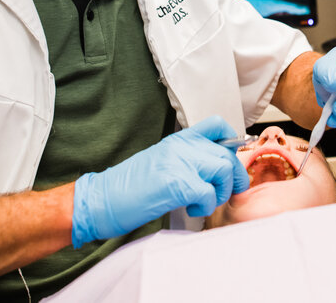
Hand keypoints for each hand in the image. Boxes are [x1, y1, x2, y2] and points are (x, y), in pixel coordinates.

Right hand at [71, 115, 249, 247]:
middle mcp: (181, 147)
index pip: (216, 126)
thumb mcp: (162, 162)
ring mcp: (179, 162)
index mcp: (178, 140)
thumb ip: (187, 159)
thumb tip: (216, 168)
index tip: (231, 160)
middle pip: (226, 154)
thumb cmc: (129, 187)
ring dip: (221, 192)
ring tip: (204, 203)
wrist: (101, 199)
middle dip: (234, 178)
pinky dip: (206, 206)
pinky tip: (191, 209)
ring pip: (223, 170)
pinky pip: (209, 194)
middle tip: (226, 193)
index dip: (232, 141)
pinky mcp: (177, 183)